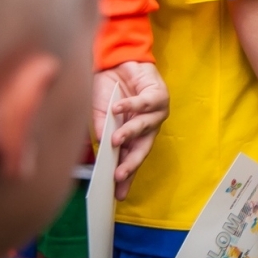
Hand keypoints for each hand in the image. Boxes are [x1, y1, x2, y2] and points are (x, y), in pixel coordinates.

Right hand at [92, 61, 168, 199]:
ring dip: (129, 133)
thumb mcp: (99, 115)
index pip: (129, 160)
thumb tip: (101, 148)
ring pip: (145, 127)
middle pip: (142, 149)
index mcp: (133, 137)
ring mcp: (156, 113)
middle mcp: (148, 128)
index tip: (117, 194)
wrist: (115, 63)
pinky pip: (144, 103)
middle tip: (119, 174)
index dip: (125, 177)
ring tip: (115, 139)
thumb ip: (101, 131)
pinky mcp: (158, 95)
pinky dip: (130, 105)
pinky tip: (117, 108)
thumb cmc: (106, 92)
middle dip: (131, 163)